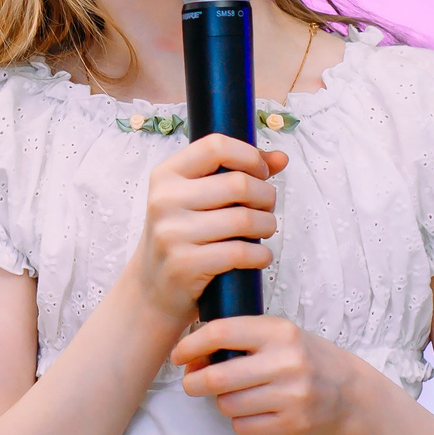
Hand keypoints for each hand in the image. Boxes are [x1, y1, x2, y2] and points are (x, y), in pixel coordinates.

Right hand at [119, 135, 288, 325]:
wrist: (152, 287)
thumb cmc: (183, 236)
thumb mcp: (196, 199)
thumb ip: (236, 173)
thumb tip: (281, 158)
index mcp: (166, 175)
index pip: (216, 146)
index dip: (249, 156)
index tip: (260, 173)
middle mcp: (164, 200)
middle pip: (239, 184)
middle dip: (266, 196)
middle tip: (266, 208)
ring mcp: (172, 233)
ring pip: (244, 220)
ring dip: (268, 226)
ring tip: (264, 231)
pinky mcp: (184, 264)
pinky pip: (240, 252)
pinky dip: (261, 255)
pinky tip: (259, 256)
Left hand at [171, 314, 371, 434]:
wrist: (349, 394)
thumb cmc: (303, 358)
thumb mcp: (279, 335)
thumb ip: (240, 339)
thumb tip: (192, 357)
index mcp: (279, 332)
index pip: (220, 333)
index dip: (191, 345)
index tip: (178, 355)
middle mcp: (286, 362)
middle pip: (217, 376)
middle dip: (194, 382)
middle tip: (191, 383)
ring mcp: (290, 395)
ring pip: (227, 404)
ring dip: (223, 401)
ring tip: (237, 394)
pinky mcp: (291, 424)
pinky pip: (243, 426)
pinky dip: (240, 420)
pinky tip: (255, 410)